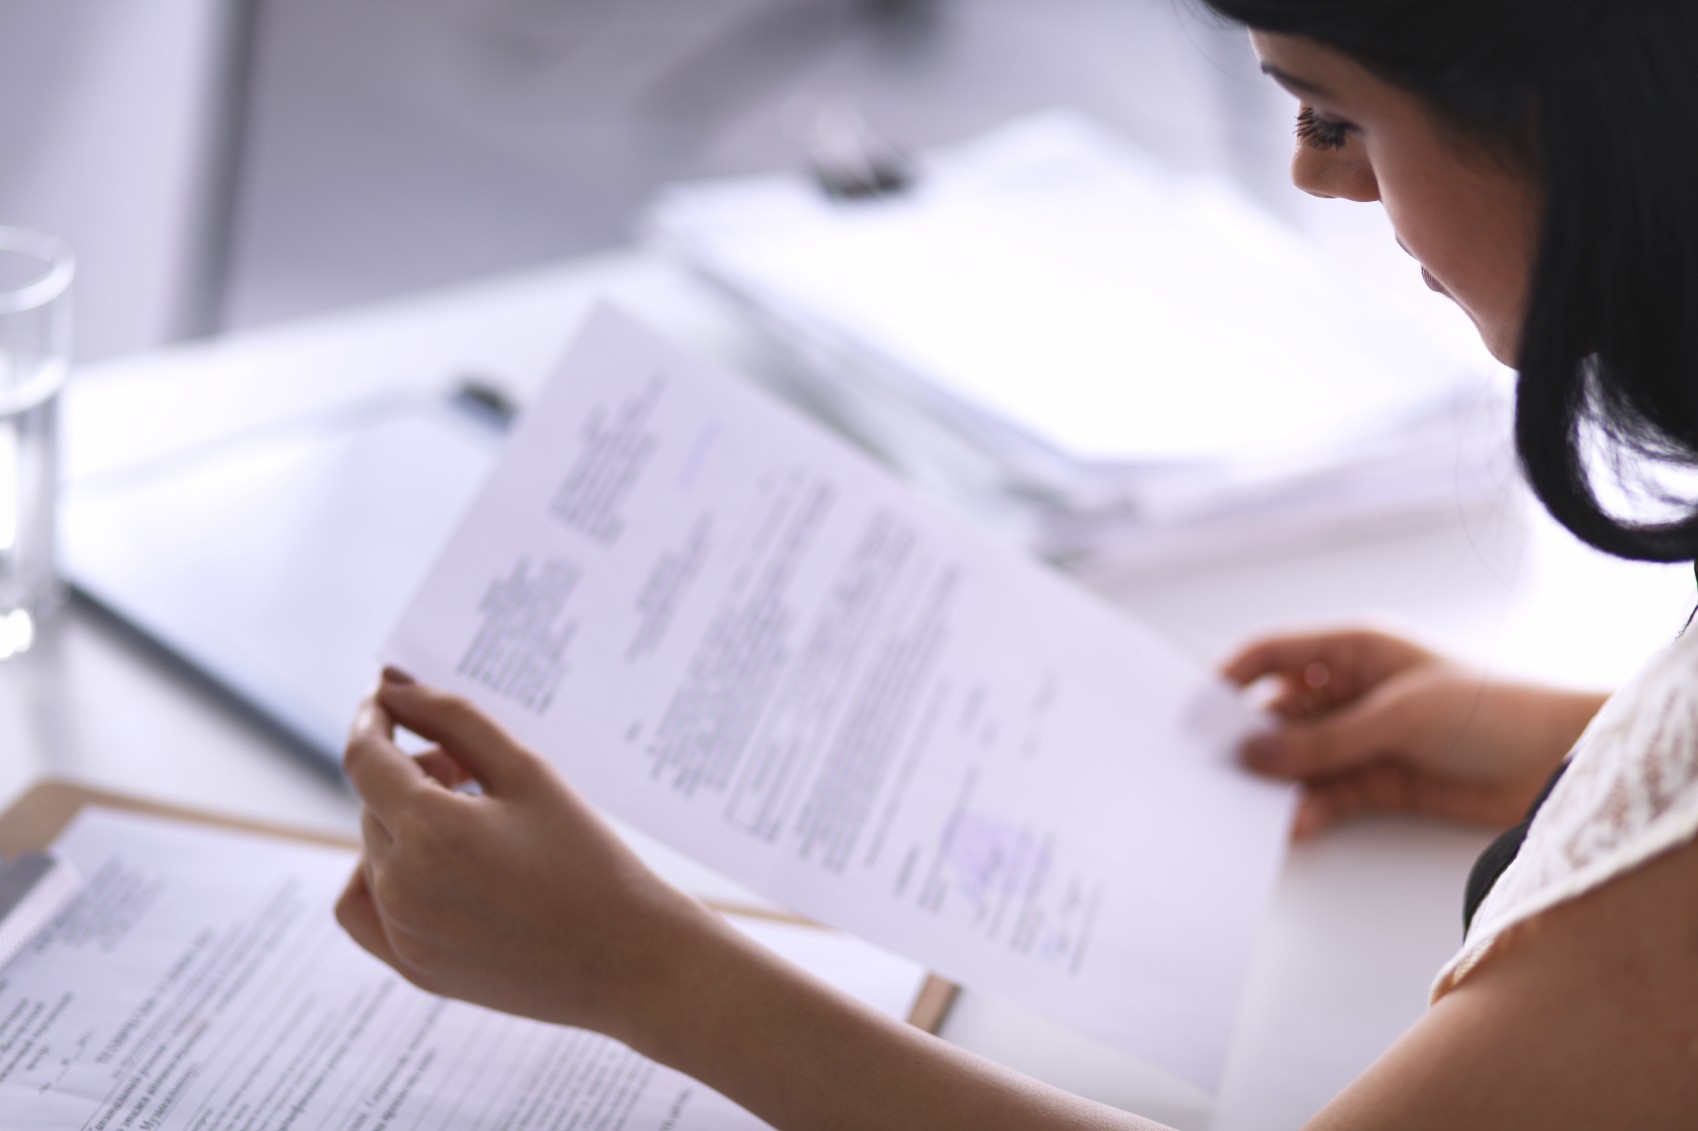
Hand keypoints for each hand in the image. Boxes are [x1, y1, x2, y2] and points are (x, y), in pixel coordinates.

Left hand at [335, 670, 717, 1040]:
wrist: (629, 959)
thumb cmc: (588, 857)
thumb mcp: (527, 771)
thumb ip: (453, 719)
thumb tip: (390, 684)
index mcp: (431, 830)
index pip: (365, 758)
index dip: (372, 719)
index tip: (390, 702)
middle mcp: (400, 886)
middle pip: (373, 802)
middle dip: (412, 772)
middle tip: (474, 770)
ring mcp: (401, 934)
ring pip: (372, 850)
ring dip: (404, 821)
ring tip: (472, 819)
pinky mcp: (412, 967)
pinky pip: (363, 907)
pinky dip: (380, 875)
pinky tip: (431, 865)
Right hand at [1221, 628, 1605, 838]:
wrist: (1558, 760)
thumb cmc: (1488, 708)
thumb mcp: (1396, 716)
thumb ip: (1321, 740)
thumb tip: (1251, 752)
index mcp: (1350, 650)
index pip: (1270, 655)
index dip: (1229, 680)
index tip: (1195, 715)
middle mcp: (1347, 691)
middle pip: (1276, 713)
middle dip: (1248, 742)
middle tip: (1214, 773)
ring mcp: (1360, 737)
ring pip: (1298, 759)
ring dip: (1277, 783)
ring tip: (1247, 811)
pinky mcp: (1377, 781)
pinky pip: (1326, 794)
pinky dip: (1309, 810)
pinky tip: (1294, 826)